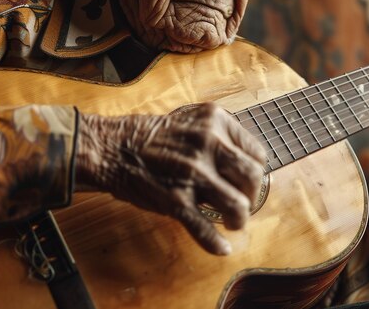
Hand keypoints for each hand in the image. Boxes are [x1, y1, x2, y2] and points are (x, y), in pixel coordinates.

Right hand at [74, 103, 265, 254]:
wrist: (111, 147)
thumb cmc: (151, 136)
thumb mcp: (191, 120)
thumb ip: (218, 136)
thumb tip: (244, 162)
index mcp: (215, 120)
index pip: (257, 152)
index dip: (255, 171)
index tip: (247, 181)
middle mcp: (207, 143)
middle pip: (252, 177)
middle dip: (252, 195)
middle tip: (243, 202)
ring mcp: (192, 172)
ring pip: (237, 204)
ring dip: (239, 219)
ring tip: (233, 223)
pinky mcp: (175, 199)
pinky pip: (203, 227)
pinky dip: (215, 242)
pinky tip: (222, 248)